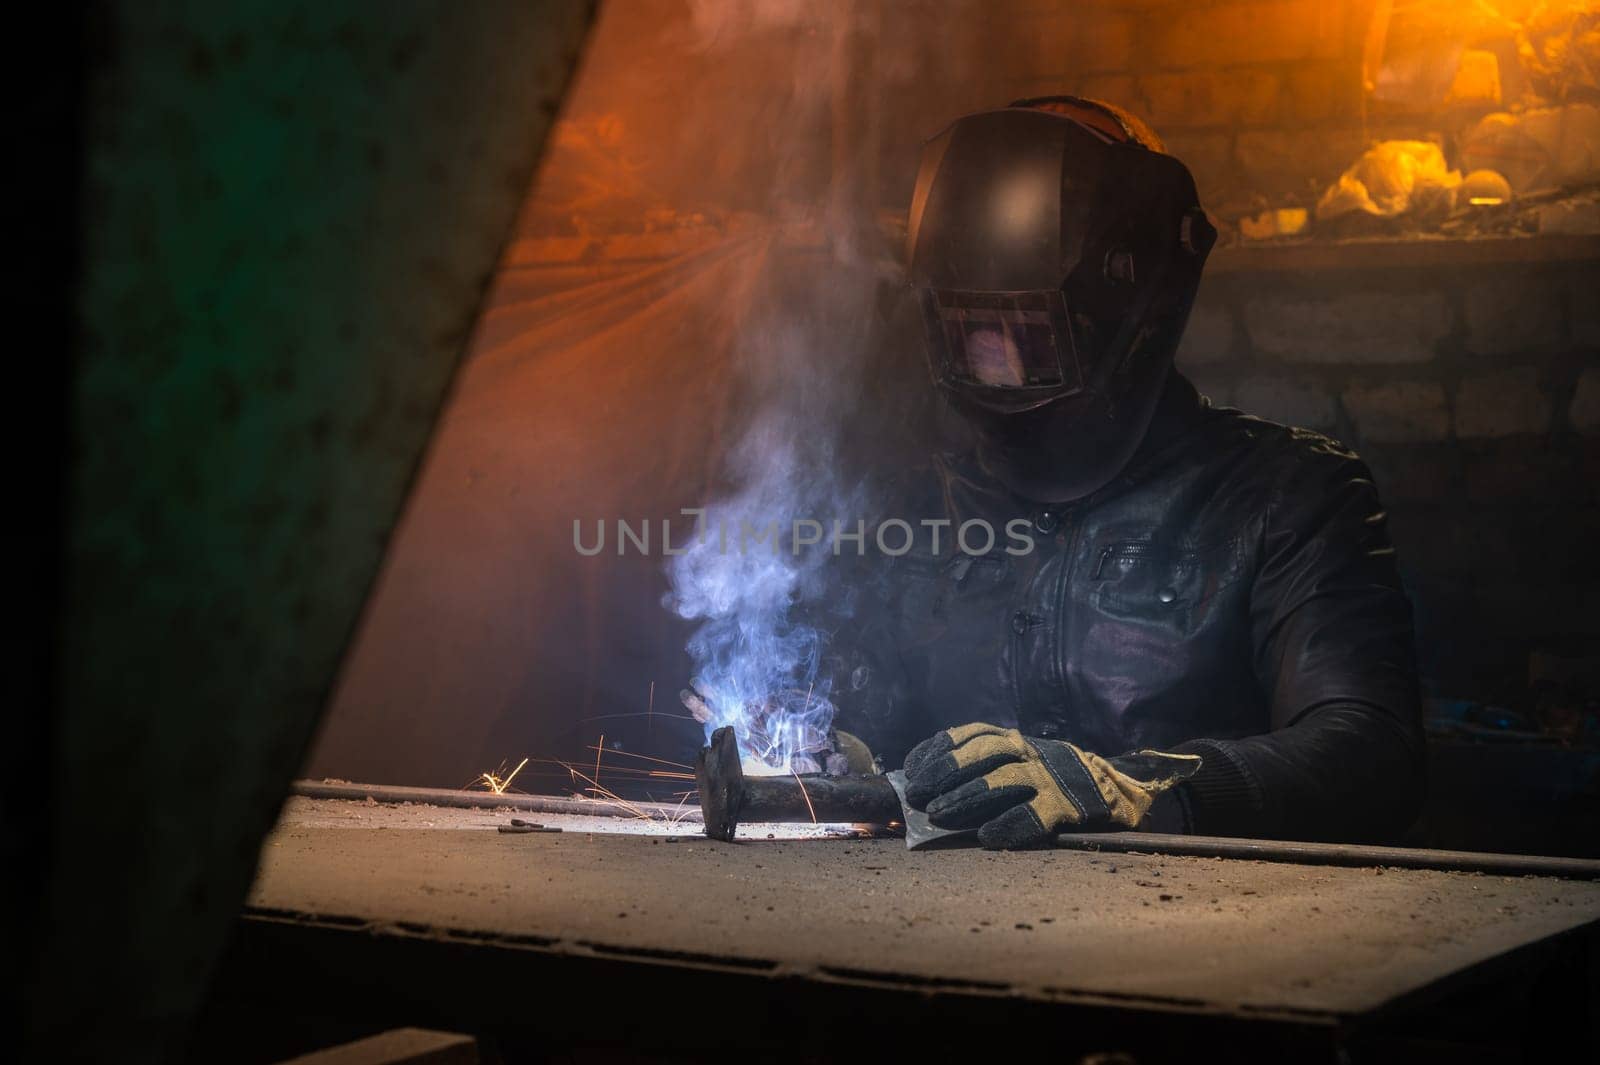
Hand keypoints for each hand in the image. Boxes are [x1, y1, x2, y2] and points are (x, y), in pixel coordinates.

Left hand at [902, 723, 1200, 848]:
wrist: (1116, 787)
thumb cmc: (1049, 779)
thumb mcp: (1015, 760)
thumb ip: (978, 767)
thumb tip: (925, 785)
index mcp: (1014, 739)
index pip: (969, 735)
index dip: (937, 750)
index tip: (911, 770)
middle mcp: (1029, 751)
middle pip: (982, 755)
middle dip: (945, 773)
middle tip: (916, 796)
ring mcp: (1049, 777)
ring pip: (1003, 782)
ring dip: (967, 797)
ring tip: (938, 815)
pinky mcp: (1067, 807)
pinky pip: (1034, 816)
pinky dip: (1009, 825)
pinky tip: (986, 837)